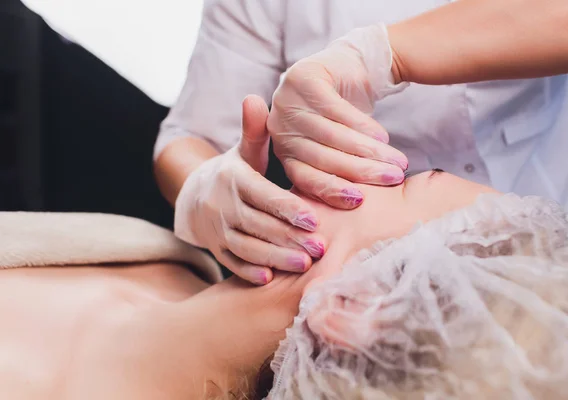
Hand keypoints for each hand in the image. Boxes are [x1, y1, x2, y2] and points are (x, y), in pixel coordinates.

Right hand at [174, 95, 325, 284]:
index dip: (286, 207)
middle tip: (321, 248)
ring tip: (304, 265)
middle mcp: (222, 205)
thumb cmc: (235, 173)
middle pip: (258, 223)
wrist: (196, 196)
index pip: (261, 194)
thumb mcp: (243, 151)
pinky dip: (249, 271)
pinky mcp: (216, 248)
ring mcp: (217, 229)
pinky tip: (270, 279)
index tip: (313, 218)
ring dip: (274, 256)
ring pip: (246, 246)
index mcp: (234, 178)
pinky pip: (231, 262)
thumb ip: (254, 131)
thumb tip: (254, 98)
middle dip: (289, 237)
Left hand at [268, 24, 409, 208]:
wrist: (346, 68)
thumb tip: (359, 209)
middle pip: (319, 157)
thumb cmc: (344, 118)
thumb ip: (338, 174)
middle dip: (359, 172)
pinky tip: (383, 136)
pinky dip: (362, 126)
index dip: (331, 191)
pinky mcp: (303, 78)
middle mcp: (278, 126)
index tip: (360, 201)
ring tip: (396, 161)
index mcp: (282, 150)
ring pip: (330, 135)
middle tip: (392, 180)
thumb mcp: (337, 148)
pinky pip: (336, 110)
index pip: (303, 177)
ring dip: (368, 151)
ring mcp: (287, 100)